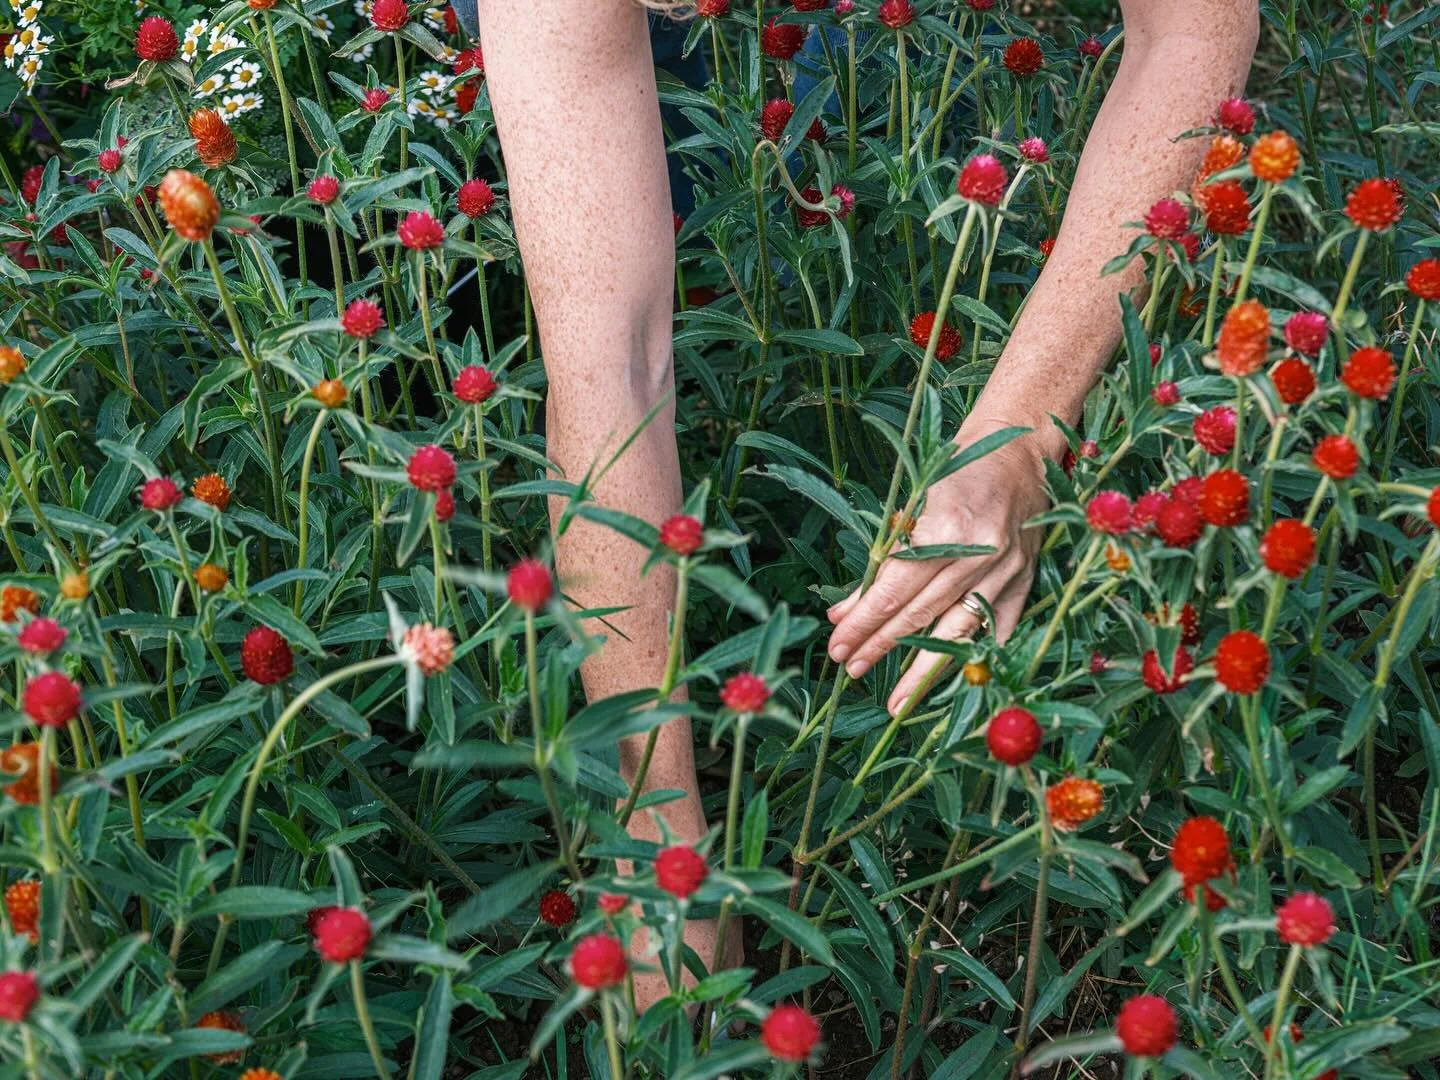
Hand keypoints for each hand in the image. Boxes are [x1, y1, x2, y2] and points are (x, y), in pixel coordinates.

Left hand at [826, 416, 1053, 715]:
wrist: (1019, 454)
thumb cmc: (957, 468)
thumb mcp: (912, 501)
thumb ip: (884, 556)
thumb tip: (845, 609)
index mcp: (948, 527)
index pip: (895, 586)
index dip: (864, 619)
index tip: (838, 643)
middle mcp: (979, 554)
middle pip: (920, 612)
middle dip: (881, 644)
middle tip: (851, 668)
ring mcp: (1006, 572)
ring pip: (957, 631)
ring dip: (923, 669)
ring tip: (897, 700)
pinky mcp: (1024, 582)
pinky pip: (997, 631)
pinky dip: (975, 659)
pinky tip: (954, 687)